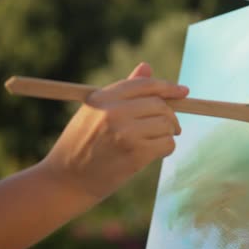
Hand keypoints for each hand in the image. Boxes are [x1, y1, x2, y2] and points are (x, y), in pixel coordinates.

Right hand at [40, 62, 188, 199]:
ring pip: (166, 124)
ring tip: (156, 141)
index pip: (145, 85)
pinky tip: (155, 153)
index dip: (168, 87)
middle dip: (170, 115)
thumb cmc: (81, 145)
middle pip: (160, 105)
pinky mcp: (136, 154)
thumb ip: (124, 91)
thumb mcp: (95, 112)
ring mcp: (126, 132)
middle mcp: (114, 111)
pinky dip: (167, 148)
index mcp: (103, 97)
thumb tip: (147, 66)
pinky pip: (167, 144)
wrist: (65, 181)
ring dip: (168, 133)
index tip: (184, 91)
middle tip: (171, 127)